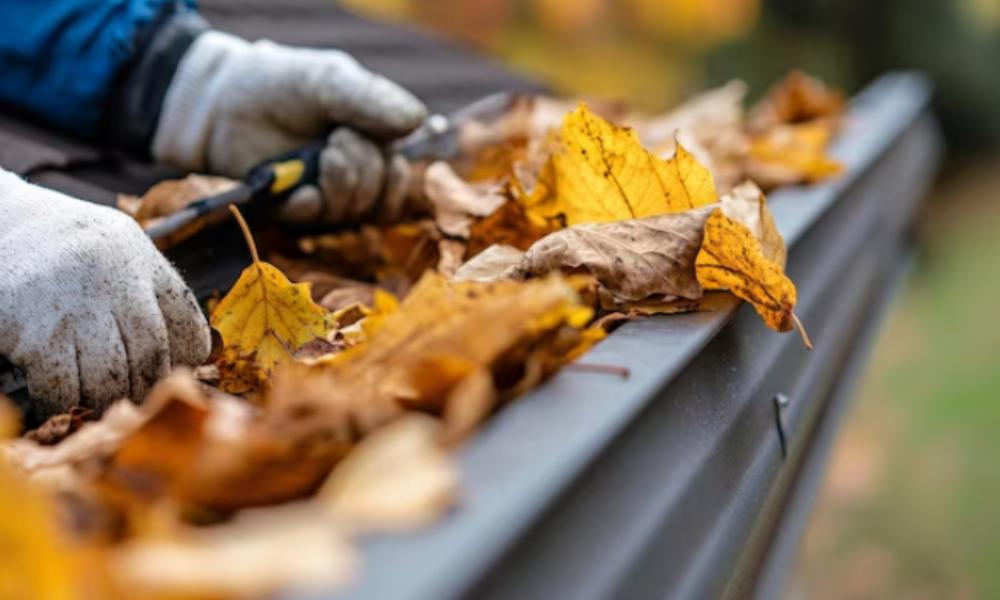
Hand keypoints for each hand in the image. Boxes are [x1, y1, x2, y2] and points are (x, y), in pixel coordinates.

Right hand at [0, 171, 210, 417]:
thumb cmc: (54, 245)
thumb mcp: (111, 247)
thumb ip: (145, 286)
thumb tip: (189, 349)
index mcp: (138, 258)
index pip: (186, 320)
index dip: (189, 355)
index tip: (181, 372)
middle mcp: (113, 280)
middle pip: (151, 354)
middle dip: (147, 386)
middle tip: (138, 402)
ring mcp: (75, 308)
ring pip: (111, 378)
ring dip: (108, 401)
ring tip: (102, 405)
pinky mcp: (36, 334)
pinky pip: (64, 387)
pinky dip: (66, 402)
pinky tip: (61, 401)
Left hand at [151, 32, 426, 223]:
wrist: (220, 102)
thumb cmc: (279, 84)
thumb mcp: (329, 81)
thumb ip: (371, 99)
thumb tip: (418, 120)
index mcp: (370, 144)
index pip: (400, 177)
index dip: (390, 167)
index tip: (362, 134)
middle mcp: (351, 175)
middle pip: (381, 199)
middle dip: (362, 171)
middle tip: (334, 141)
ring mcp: (322, 195)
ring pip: (353, 214)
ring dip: (340, 188)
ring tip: (318, 158)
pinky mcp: (292, 210)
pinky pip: (317, 222)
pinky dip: (312, 207)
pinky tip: (301, 192)